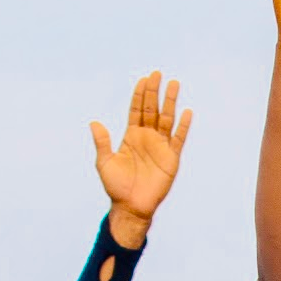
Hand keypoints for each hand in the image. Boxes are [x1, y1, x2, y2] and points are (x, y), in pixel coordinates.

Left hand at [90, 72, 191, 243]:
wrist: (131, 207)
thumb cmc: (116, 186)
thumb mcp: (104, 162)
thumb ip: (102, 142)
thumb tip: (93, 122)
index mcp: (131, 136)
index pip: (136, 110)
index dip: (139, 95)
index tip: (143, 79)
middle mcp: (147, 137)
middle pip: (152, 109)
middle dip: (154, 91)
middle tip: (157, 73)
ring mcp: (160, 146)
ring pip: (166, 119)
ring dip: (170, 102)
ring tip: (174, 84)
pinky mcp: (171, 159)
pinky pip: (178, 139)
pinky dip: (183, 126)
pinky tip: (187, 112)